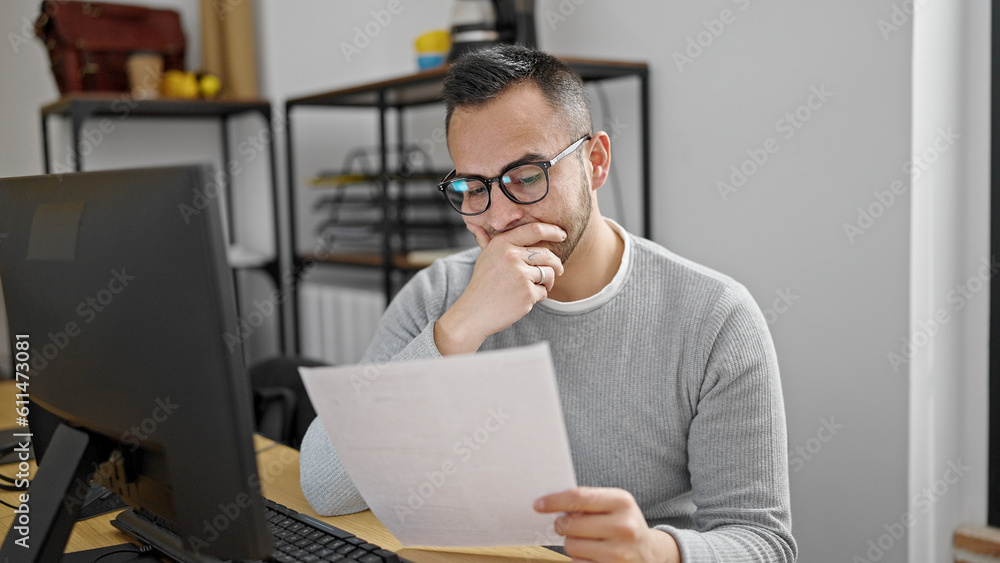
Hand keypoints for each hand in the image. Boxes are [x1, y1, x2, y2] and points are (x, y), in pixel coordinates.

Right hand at [434, 222, 565, 354]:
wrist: (474, 312)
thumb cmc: (481, 284)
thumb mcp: (483, 258)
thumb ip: (486, 240)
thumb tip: (474, 224)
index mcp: (502, 244)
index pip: (535, 230)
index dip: (552, 231)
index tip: (562, 234)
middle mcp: (511, 256)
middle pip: (547, 254)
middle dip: (556, 264)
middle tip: (558, 271)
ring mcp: (520, 275)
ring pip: (549, 273)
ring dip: (548, 282)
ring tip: (535, 287)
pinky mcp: (527, 293)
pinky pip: (544, 291)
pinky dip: (538, 296)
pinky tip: (524, 299)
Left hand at [534, 487, 680, 562]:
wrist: (651, 554)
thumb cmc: (625, 524)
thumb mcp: (615, 505)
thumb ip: (588, 501)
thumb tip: (551, 505)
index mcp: (622, 502)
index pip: (578, 497)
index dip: (554, 501)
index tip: (538, 505)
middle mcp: (623, 527)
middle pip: (570, 524)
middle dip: (563, 525)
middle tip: (569, 525)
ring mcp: (619, 553)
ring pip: (571, 546)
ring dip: (572, 544)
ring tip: (589, 541)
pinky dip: (580, 559)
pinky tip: (595, 555)